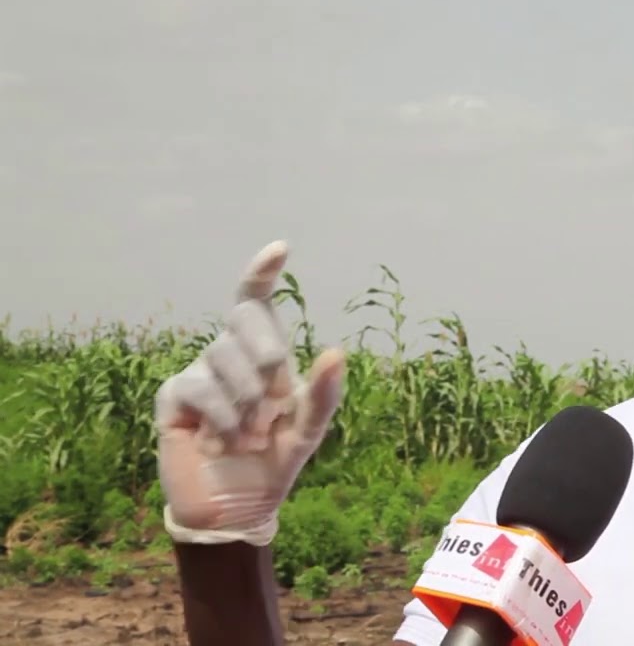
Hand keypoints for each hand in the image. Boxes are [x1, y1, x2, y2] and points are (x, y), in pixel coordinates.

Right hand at [154, 240, 345, 545]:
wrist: (237, 507)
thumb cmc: (274, 461)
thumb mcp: (308, 430)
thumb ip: (323, 393)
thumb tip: (335, 351)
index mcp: (263, 354)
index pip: (255, 300)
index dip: (261, 271)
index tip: (280, 249)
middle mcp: (229, 354)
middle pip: (244, 319)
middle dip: (268, 355)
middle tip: (277, 400)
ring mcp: (198, 371)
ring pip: (225, 359)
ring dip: (247, 405)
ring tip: (252, 437)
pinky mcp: (174, 397)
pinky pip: (201, 389)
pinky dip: (223, 420)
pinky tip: (223, 444)